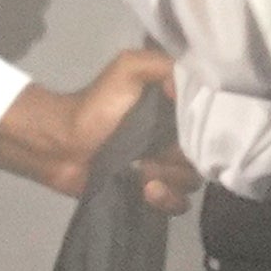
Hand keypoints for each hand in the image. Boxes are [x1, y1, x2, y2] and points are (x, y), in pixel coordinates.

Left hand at [0, 45, 198, 204]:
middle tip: (153, 157)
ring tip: (143, 175)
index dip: (205, 131)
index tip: (191, 135)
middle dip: (180, 160)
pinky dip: (166, 200)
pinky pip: (177, 204)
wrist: (61, 144)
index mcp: (175, 111)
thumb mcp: (128, 69)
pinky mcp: (151, 193)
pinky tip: (145, 190)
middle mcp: (175, 139)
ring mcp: (164, 168)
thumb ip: (163, 66)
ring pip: (191, 182)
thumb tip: (192, 87)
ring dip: (171, 181)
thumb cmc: (96, 105)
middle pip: (201, 157)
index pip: (209, 124)